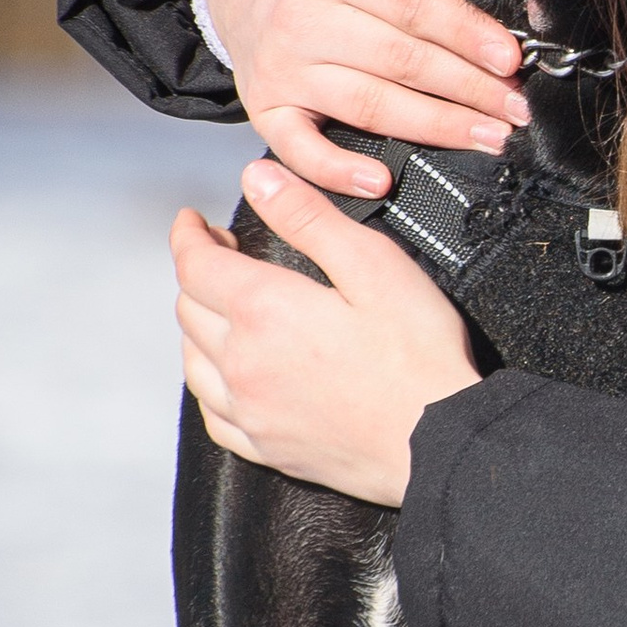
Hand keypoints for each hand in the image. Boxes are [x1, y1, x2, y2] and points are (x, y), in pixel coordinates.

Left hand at [172, 161, 479, 503]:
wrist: (439, 443)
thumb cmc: (417, 355)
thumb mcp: (373, 266)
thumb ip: (309, 218)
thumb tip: (257, 179)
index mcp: (263, 310)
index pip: (195, 264)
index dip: (188, 235)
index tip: (191, 220)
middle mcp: (242, 362)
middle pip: (189, 309)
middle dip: (197, 274)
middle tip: (223, 256)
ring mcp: (250, 410)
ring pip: (193, 361)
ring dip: (198, 327)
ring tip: (222, 311)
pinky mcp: (266, 447)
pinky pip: (213, 413)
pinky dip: (211, 384)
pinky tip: (229, 377)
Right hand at [203, 0, 531, 195]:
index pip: (411, 4)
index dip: (466, 34)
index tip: (510, 59)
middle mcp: (301, 18)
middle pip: (401, 62)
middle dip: (469, 90)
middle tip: (517, 110)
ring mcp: (281, 67)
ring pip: (369, 107)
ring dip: (435, 129)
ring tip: (489, 139)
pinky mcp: (264, 105)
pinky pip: (299, 149)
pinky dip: (337, 171)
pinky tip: (381, 182)